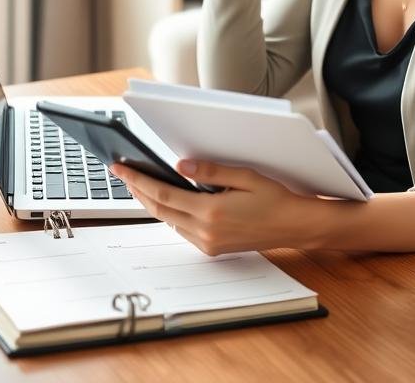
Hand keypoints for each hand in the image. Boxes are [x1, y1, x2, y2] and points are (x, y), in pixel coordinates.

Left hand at [111, 159, 320, 255]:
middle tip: (123, 173)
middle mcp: (205, 231)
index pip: (163, 194)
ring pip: (168, 221)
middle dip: (138, 190)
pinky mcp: (211, 248)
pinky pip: (181, 230)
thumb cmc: (275, 199)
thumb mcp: (245, 176)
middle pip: (159, 210)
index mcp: (211, 211)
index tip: (121, 169)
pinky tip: (168, 201)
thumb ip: (210, 170)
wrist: (293, 226)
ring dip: (152, 203)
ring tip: (141, 184)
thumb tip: (179, 165)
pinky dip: (170, 214)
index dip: (138, 180)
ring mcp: (207, 243)